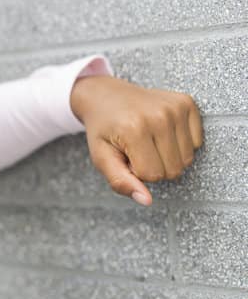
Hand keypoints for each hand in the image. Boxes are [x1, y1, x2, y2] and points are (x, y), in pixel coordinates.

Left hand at [69, 75, 203, 205]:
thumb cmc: (103, 129)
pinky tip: (161, 132)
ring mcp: (175, 108)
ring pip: (187, 159)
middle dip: (154, 167)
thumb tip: (147, 201)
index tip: (126, 156)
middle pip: (173, 169)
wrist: (106, 97)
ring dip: (167, 156)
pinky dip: (180, 143)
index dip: (137, 172)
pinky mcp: (187, 103)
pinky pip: (197, 142)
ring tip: (148, 141)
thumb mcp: (102, 158)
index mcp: (134, 130)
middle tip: (137, 149)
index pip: (152, 175)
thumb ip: (120, 182)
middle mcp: (159, 116)